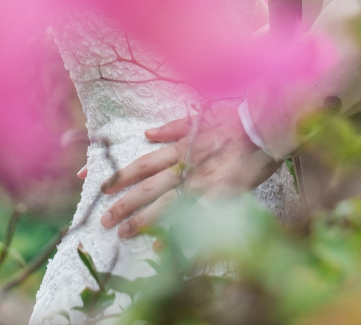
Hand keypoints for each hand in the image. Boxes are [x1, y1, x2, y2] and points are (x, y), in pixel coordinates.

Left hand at [99, 104, 278, 237]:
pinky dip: (174, 230)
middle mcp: (185, 165)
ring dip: (141, 219)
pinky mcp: (217, 196)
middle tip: (104, 219)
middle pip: (146, 187)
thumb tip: (148, 134)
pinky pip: (192, 216)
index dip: (119, 176)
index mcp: (179, 146)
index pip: (141, 163)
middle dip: (123, 204)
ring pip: (163, 204)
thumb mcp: (200, 117)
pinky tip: (159, 243)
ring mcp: (200, 182)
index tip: (99, 186)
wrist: (262, 127)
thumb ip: (173, 127)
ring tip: (122, 232)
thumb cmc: (233, 120)